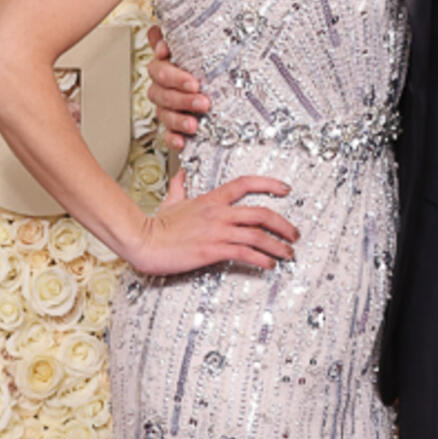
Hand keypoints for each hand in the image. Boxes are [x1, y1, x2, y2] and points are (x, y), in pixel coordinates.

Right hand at [126, 168, 298, 275]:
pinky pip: (245, 253)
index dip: (268, 184)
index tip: (285, 189)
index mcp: (211, 199)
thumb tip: (181, 173)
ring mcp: (217, 231)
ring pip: (257, 235)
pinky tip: (268, 265)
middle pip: (261, 213)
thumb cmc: (156, 225)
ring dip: (277, 246)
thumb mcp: (171, 200)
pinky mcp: (213, 250)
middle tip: (294, 234)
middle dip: (283, 225)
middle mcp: (218, 213)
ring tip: (287, 254)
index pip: (245, 184)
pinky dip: (261, 259)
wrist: (144, 241)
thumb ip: (180, 186)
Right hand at [148, 22, 209, 152]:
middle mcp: (162, 87)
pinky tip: (182, 140)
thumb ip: (187, 39)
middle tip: (200, 96)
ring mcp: (166, 107)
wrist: (224, 95)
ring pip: (164, 113)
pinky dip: (173, 138)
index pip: (159, 66)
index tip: (169, 58)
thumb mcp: (205, 49)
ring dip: (178, 118)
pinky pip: (167, 134)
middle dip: (181, 94)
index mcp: (166, 67)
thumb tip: (168, 38)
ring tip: (194, 123)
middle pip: (162, 90)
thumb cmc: (209, 68)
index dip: (164, 63)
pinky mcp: (174, 126)